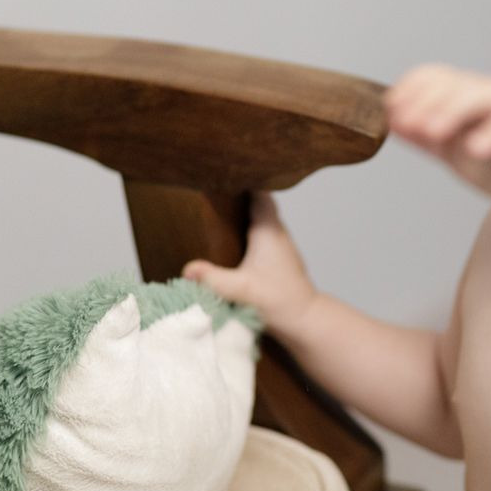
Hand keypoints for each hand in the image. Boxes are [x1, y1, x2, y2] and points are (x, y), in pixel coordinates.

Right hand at [182, 192, 316, 335]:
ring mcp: (280, 244)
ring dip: (244, 211)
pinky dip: (248, 228)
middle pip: (259, 201)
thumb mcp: (241, 290)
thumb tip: (187, 269)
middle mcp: (277, 232)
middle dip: (239, 193)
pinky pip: (262, 233)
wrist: (303, 320)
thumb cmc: (278, 301)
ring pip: (262, 217)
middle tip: (213, 186)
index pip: (260, 192)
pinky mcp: (278, 258)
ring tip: (217, 206)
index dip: (244, 178)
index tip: (224, 170)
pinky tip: (231, 237)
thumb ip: (213, 279)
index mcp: (268, 230)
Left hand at [385, 64, 490, 212]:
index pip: (435, 76)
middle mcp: (489, 95)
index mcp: (466, 96)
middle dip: (425, 102)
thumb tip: (392, 120)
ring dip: (453, 110)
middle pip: (455, 84)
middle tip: (405, 123)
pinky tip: (474, 149)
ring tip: (431, 131)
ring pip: (483, 95)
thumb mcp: (452, 152)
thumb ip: (425, 136)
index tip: (391, 111)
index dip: (410, 89)